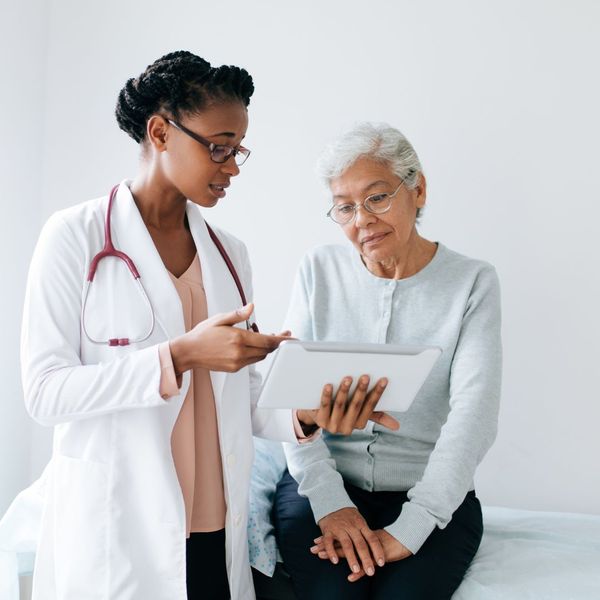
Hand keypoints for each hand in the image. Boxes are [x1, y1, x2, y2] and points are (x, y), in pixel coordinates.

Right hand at [169, 303, 287, 373]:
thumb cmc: (203, 333)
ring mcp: (237, 362)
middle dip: (276, 343)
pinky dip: (257, 353)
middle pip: (266, 350)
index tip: (291, 337)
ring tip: (269, 338)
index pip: (267, 341)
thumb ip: (238, 314)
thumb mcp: (220, 319)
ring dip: (267, 348)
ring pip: (260, 356)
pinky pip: (251, 361)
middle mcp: (240, 353)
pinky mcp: (234, 368)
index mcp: (238, 339)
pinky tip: (255, 346)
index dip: (281, 340)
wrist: (188, 352)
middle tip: (283, 335)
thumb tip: (251, 307)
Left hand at [297, 375, 399, 434]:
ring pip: (340, 406)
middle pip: (356, 406)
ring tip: (348, 377)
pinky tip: (329, 385)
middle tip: (365, 376)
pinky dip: (327, 395)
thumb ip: (377, 417)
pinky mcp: (320, 420)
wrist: (316, 416)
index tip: (383, 379)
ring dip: (344, 391)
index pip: (371, 407)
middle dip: (361, 390)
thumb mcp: (359, 414)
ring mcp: (332, 425)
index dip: (377, 393)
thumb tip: (397, 427)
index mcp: (359, 424)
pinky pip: (324, 406)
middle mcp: (347, 427)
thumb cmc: (343, 410)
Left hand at [311, 527, 411, 581]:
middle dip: (326, 546)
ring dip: (336, 555)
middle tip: (313, 548)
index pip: (341, 536)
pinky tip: (350, 576)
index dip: (329, 539)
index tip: (316, 540)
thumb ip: (361, 541)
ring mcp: (368, 548)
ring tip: (322, 557)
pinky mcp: (377, 556)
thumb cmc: (389, 540)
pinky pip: (367, 566)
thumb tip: (352, 543)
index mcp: (359, 535)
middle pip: (341, 543)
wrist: (405, 537)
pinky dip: (359, 572)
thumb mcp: (372, 539)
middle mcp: (362, 540)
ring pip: (350, 551)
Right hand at [312, 507, 383, 576]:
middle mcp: (351, 526)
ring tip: (356, 570)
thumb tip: (381, 547)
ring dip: (351, 558)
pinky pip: (329, 542)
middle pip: (360, 544)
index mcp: (361, 524)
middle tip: (371, 572)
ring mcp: (339, 528)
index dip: (377, 550)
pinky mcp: (328, 531)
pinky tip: (335, 562)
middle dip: (366, 559)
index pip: (372, 538)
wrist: (332, 504)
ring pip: (346, 544)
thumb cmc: (349, 517)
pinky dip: (331, 552)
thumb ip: (367, 533)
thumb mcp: (360, 521)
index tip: (382, 563)